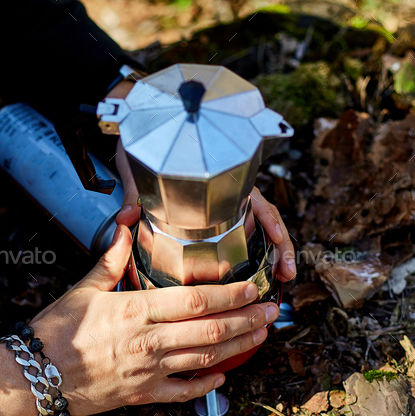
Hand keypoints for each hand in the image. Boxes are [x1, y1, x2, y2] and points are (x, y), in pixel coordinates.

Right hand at [29, 225, 278, 415]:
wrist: (34, 376)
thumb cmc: (56, 330)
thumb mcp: (84, 287)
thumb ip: (112, 257)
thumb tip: (127, 221)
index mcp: (136, 309)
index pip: (196, 300)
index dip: (231, 295)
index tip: (253, 288)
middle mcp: (149, 341)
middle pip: (211, 331)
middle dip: (246, 320)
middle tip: (271, 312)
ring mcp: (149, 371)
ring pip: (206, 360)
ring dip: (238, 347)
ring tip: (260, 335)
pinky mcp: (142, 395)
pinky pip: (183, 392)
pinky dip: (207, 384)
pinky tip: (223, 376)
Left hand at [115, 142, 295, 279]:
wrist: (143, 138)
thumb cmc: (150, 147)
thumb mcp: (141, 168)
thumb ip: (134, 193)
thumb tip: (129, 216)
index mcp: (219, 177)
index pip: (254, 198)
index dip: (268, 220)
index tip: (276, 238)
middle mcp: (229, 191)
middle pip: (265, 217)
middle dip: (279, 246)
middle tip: (285, 272)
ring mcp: (228, 205)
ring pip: (260, 229)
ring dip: (273, 253)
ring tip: (281, 277)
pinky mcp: (220, 218)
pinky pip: (245, 235)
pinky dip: (256, 254)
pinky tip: (261, 273)